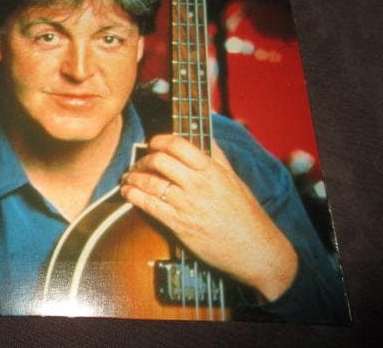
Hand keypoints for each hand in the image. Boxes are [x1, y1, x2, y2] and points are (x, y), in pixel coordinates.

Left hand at [120, 134, 297, 301]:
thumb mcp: (233, 178)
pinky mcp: (179, 225)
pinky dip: (133, 196)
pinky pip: (149, 205)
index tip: (152, 143)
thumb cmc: (245, 213)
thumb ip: (216, 155)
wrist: (255, 248)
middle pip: (159, 161)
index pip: (178, 144)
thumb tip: (204, 134)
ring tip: (128, 177)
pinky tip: (127, 193)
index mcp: (211, 169)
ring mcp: (187, 205)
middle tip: (140, 163)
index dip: (159, 140)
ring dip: (133, 177)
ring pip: (150, 182)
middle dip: (143, 159)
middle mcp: (198, 184)